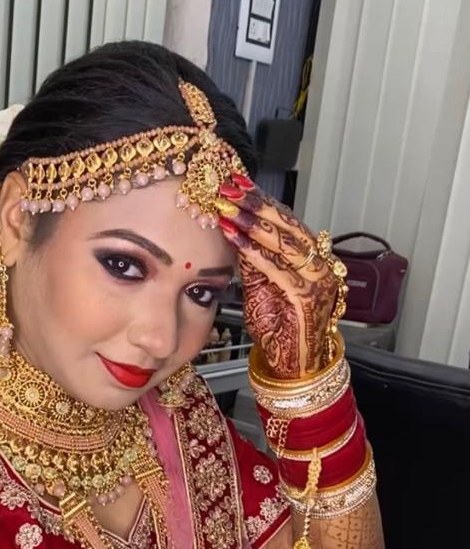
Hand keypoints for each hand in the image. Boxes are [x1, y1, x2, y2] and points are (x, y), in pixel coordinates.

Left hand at [217, 174, 338, 378]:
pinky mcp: (307, 299)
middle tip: (229, 190)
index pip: (287, 221)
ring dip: (254, 224)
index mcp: (312, 259)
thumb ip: (255, 260)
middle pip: (288, 226)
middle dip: (256, 205)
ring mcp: (317, 282)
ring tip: (229, 209)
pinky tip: (237, 240)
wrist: (294, 365)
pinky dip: (257, 253)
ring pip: (286, 243)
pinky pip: (279, 269)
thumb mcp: (263, 285)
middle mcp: (320, 266)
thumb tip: (235, 229)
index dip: (262, 201)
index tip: (237, 184)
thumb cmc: (279, 328)